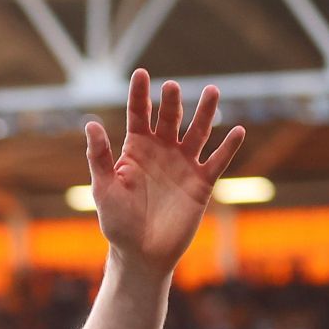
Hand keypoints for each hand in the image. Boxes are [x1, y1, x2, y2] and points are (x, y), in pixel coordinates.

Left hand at [86, 70, 245, 275]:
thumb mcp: (104, 189)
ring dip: (206, 112)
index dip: (140, 94)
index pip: (139, 114)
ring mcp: (183, 165)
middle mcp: (162, 151)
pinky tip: (238, 131)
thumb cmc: (118, 223)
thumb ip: (99, 157)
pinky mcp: (201, 183)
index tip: (142, 74)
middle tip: (172, 88)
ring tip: (213, 91)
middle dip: (172, 102)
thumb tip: (90, 123)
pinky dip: (228, 147)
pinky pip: (218, 161)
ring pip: (198, 131)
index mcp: (136, 149)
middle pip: (170, 118)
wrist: (141, 254)